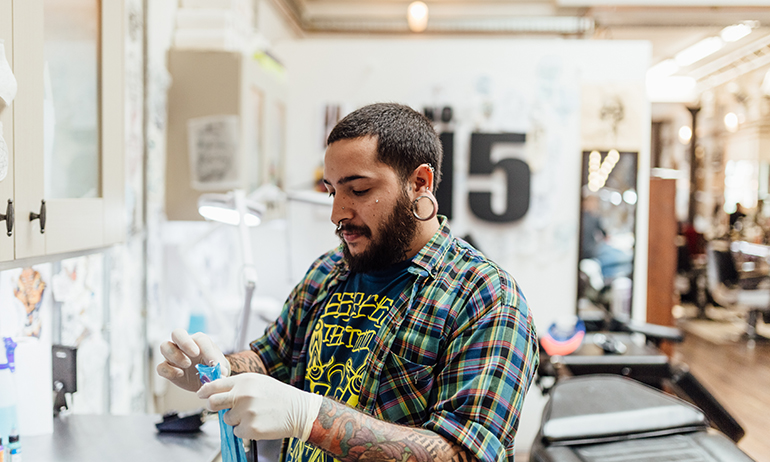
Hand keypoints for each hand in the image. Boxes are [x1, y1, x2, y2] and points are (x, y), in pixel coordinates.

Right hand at [157, 329, 228, 391]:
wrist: (207, 380)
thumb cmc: (214, 368)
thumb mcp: (220, 367)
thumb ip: (220, 368)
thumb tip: (221, 373)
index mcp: (199, 340)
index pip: (200, 339)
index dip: (207, 350)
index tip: (213, 363)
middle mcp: (183, 344)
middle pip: (177, 333)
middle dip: (185, 342)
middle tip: (195, 354)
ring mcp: (173, 355)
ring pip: (164, 346)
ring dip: (175, 355)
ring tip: (187, 364)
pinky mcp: (167, 368)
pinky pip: (160, 366)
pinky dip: (168, 370)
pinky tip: (180, 374)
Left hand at [197, 373, 323, 441]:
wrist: (298, 410)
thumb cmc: (276, 395)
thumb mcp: (257, 381)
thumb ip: (237, 385)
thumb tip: (214, 391)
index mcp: (244, 381)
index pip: (215, 385)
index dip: (205, 391)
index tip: (201, 394)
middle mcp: (243, 395)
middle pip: (213, 403)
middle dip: (212, 406)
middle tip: (219, 408)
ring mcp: (246, 413)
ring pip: (226, 419)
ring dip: (235, 419)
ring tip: (253, 414)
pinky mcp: (250, 429)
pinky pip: (237, 431)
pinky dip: (244, 430)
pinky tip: (258, 423)